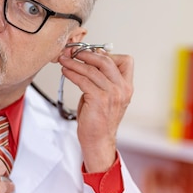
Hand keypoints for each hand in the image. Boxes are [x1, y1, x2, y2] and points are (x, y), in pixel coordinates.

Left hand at [59, 47, 133, 171]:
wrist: (98, 140)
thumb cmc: (99, 120)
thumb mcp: (106, 96)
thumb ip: (101, 80)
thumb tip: (91, 62)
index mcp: (127, 87)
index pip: (126, 61)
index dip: (107, 54)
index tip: (92, 51)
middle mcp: (122, 89)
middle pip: (106, 61)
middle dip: (87, 53)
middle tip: (74, 52)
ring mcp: (112, 94)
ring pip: (92, 70)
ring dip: (75, 62)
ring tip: (65, 60)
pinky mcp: (99, 99)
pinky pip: (83, 80)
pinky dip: (72, 73)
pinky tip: (65, 71)